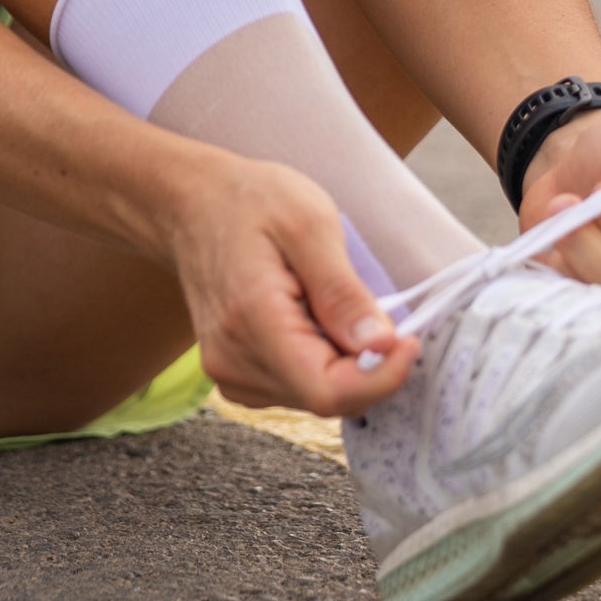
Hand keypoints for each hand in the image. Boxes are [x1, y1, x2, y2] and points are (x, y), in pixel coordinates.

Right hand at [164, 151, 419, 414]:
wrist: (191, 205)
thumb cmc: (251, 202)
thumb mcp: (310, 224)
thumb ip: (343, 291)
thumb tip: (380, 346)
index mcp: (252, 320)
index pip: (327, 391)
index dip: (380, 376)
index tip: (409, 341)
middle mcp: (233, 359)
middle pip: (326, 397)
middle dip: (367, 366)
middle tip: (378, 313)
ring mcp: (230, 372)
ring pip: (315, 397)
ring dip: (345, 364)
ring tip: (333, 305)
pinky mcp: (236, 375)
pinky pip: (297, 388)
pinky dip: (323, 364)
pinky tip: (315, 321)